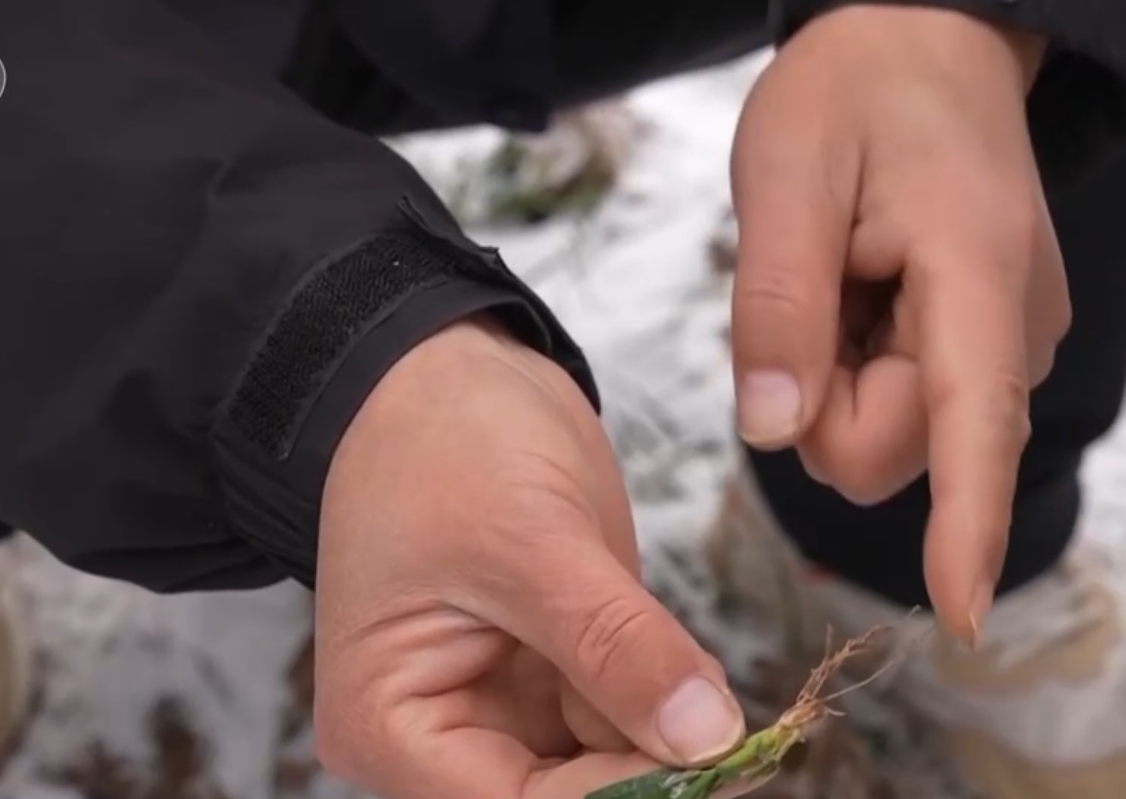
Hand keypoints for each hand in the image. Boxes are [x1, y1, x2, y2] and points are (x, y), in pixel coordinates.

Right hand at [314, 317, 748, 797]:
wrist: (443, 369)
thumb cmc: (442, 439)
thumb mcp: (532, 540)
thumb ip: (618, 644)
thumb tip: (708, 738)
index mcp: (389, 723)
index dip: (621, 796)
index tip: (718, 757)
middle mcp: (433, 740)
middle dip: (649, 772)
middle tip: (735, 735)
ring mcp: (494, 714)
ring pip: (602, 772)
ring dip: (669, 742)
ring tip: (713, 696)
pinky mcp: (547, 683)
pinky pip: (620, 725)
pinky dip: (669, 707)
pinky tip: (696, 679)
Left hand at [728, 6, 1067, 643]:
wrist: (930, 41)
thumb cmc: (855, 91)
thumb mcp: (785, 173)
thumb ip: (776, 306)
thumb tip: (771, 430)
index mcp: (976, 274)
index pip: (975, 424)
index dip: (963, 527)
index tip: (956, 616)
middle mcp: (1019, 327)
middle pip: (893, 448)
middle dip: (821, 398)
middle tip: (812, 285)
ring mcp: (1014, 343)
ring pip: (894, 435)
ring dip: (840, 377)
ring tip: (846, 272)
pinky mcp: (993, 351)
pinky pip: (905, 405)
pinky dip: (863, 364)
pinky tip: (869, 286)